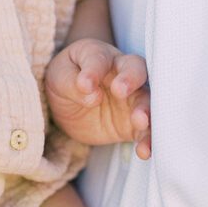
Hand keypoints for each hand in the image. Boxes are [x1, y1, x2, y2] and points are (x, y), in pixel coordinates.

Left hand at [45, 38, 150, 158]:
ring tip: (140, 121)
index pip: (99, 58)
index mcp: (99, 55)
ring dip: (146, 110)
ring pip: (147, 99)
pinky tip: (144, 151)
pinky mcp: (133, 123)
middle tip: (120, 91)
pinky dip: (148, 140)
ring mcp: (131, 98)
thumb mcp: (59, 76)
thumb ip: (72, 82)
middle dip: (131, 78)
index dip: (93, 70)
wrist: (69, 105)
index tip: (84, 85)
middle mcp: (121, 72)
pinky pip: (145, 130)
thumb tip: (91, 92)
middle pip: (136, 68)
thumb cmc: (65, 79)